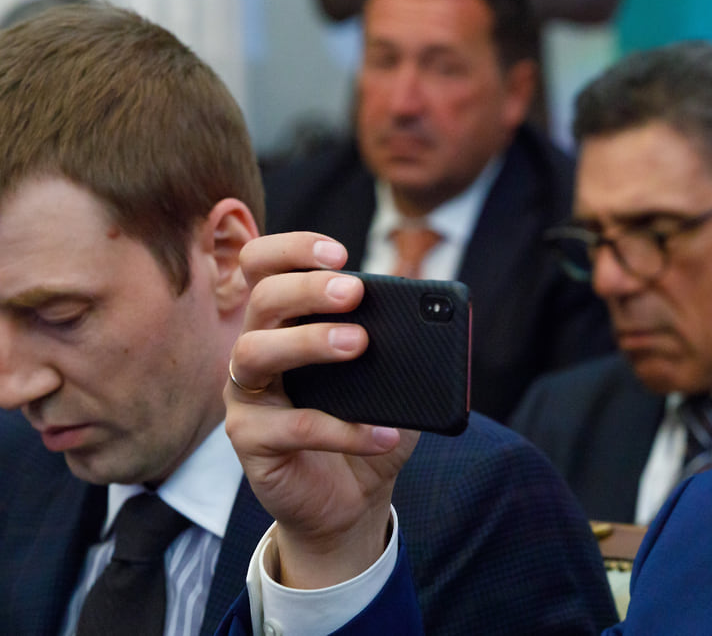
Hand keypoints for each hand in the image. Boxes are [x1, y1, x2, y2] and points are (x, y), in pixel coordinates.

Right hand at [225, 232, 419, 588]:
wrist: (353, 498)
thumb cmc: (367, 423)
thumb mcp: (391, 376)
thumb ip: (402, 341)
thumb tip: (427, 312)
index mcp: (284, 323)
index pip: (264, 267)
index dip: (292, 249)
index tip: (339, 253)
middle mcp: (255, 351)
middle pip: (261, 299)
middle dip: (306, 287)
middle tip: (353, 290)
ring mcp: (247, 396)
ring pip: (255, 352)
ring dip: (308, 342)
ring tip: (359, 343)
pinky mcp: (251, 442)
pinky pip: (292, 428)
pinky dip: (344, 430)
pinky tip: (383, 434)